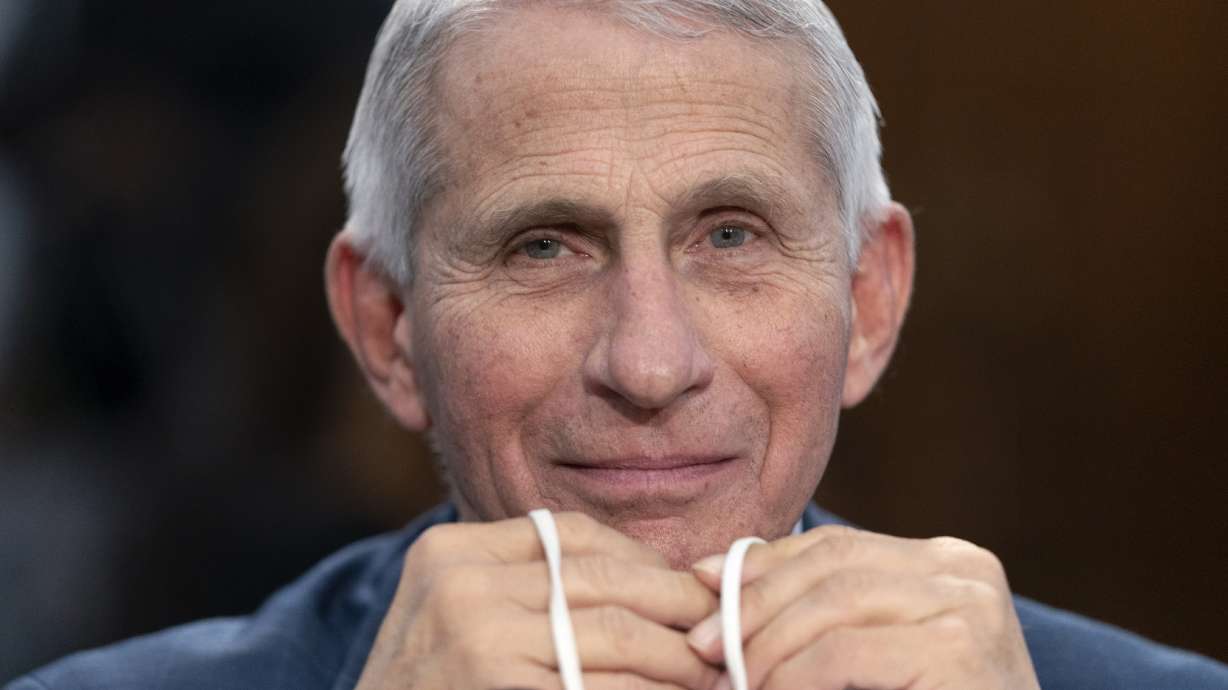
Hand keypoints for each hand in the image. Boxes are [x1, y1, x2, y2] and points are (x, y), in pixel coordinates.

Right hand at [355, 512, 721, 689]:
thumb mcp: (459, 622)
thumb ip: (533, 591)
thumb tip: (661, 581)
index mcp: (452, 553)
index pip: (574, 535)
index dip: (644, 560)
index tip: (688, 590)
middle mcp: (460, 586)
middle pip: (604, 579)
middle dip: (677, 607)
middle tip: (723, 636)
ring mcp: (474, 641)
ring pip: (616, 635)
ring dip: (678, 660)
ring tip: (712, 677)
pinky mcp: (498, 688)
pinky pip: (604, 688)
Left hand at [686, 525, 1040, 689]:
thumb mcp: (869, 656)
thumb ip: (817, 615)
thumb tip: (713, 572)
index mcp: (947, 563)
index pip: (835, 545)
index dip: (763, 564)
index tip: (702, 585)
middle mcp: (965, 569)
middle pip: (830, 563)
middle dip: (754, 602)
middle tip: (703, 647)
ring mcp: (970, 606)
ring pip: (831, 602)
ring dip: (766, 645)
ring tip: (733, 682)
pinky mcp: (962, 650)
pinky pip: (845, 652)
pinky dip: (795, 678)